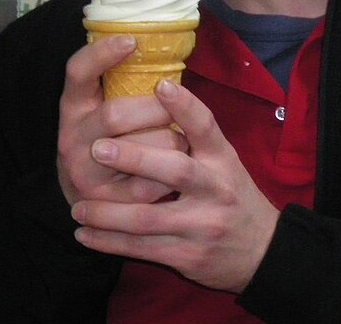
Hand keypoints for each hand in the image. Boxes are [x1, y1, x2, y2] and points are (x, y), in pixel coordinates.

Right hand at [56, 35, 186, 207]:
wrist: (87, 204)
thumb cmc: (107, 141)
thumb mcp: (99, 110)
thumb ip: (119, 86)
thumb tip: (157, 47)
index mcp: (71, 109)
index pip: (77, 73)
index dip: (102, 54)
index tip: (132, 40)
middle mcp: (71, 140)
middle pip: (115, 114)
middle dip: (155, 109)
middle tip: (175, 109)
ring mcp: (85, 175)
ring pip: (137, 150)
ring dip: (170, 141)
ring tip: (181, 139)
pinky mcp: (107, 204)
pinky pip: (150, 184)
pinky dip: (171, 174)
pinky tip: (177, 169)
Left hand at [70, 79, 279, 292]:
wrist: (262, 250)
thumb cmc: (231, 195)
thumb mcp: (224, 161)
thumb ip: (194, 138)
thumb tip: (156, 96)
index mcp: (223, 159)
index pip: (206, 127)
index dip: (185, 106)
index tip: (161, 85)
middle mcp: (215, 189)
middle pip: (176, 171)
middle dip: (135, 159)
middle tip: (97, 148)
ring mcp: (201, 224)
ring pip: (149, 217)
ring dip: (108, 213)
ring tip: (78, 205)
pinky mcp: (188, 256)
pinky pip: (142, 248)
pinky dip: (110, 242)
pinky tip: (85, 234)